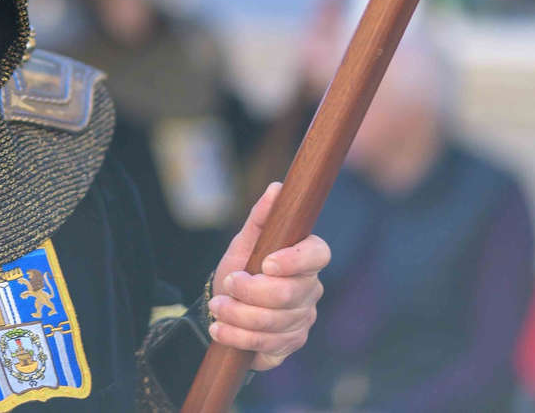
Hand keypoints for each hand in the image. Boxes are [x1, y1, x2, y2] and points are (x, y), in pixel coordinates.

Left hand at [208, 182, 329, 370]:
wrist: (224, 305)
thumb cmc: (240, 267)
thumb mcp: (245, 242)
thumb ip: (261, 218)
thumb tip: (277, 188)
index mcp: (304, 260)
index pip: (318, 254)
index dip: (295, 260)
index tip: (266, 263)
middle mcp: (309, 291)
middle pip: (289, 294)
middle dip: (250, 291)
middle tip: (227, 283)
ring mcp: (301, 321)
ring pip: (274, 323)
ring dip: (237, 315)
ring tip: (216, 307)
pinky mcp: (288, 345)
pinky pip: (266, 346)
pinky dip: (237, 337)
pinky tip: (219, 328)